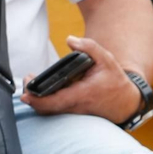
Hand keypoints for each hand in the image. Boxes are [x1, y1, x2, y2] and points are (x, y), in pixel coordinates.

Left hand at [20, 36, 138, 121]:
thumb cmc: (115, 80)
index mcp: (82, 94)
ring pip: (50, 112)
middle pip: (47, 109)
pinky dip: (46, 104)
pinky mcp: (74, 114)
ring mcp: (74, 113)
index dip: (38, 100)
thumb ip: (89, 47)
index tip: (26, 94)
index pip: (55, 102)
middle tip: (27, 82)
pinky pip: (56, 112)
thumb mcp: (106, 59)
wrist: (126, 102)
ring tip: (31, 85)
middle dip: (33, 98)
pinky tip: (40, 91)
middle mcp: (76, 106)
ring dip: (37, 101)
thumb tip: (70, 39)